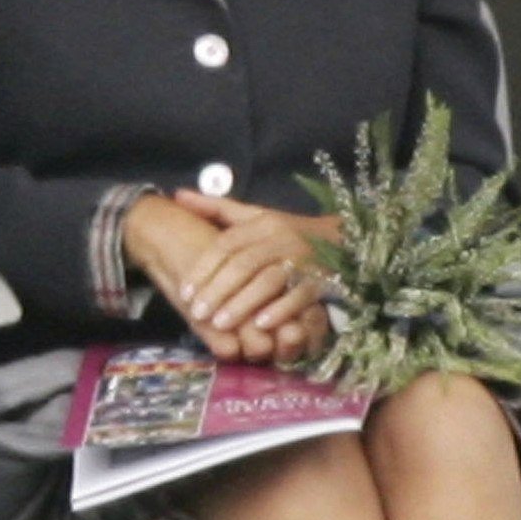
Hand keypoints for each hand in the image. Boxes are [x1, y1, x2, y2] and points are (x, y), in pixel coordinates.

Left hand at [171, 191, 333, 364]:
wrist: (344, 239)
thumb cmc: (289, 231)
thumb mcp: (255, 215)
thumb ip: (217, 208)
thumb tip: (176, 195)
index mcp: (262, 223)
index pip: (226, 245)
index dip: (203, 268)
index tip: (185, 292)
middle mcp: (281, 238)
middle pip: (243, 265)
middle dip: (216, 291)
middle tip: (197, 314)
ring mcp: (304, 259)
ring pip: (268, 281)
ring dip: (242, 303)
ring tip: (220, 324)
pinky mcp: (323, 278)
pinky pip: (299, 295)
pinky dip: (280, 310)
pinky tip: (260, 325)